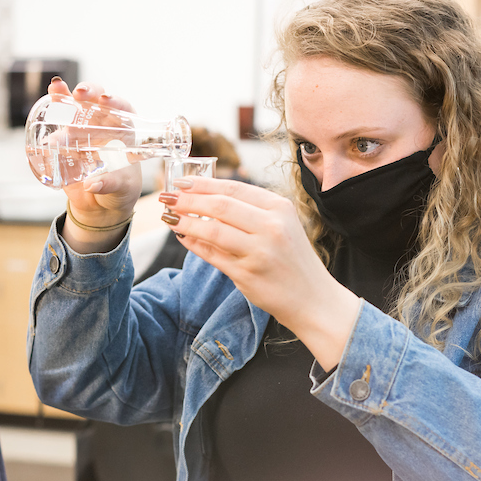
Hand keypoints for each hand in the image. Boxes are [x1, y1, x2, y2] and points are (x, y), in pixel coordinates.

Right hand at [47, 78, 141, 251]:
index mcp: (124, 134)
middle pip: (97, 101)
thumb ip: (110, 185)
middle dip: (88, 91)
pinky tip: (43, 112)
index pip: (123, 111)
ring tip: (56, 89)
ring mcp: (83, 133)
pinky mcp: (65, 143)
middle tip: (79, 94)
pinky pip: (56, 127)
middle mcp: (104, 128)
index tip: (106, 101)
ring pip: (74, 108)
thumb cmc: (120, 191)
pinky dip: (48, 117)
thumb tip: (93, 185)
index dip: (116, 102)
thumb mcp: (121, 189)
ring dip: (64, 96)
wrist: (100, 206)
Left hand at [160, 177, 360, 369]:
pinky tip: (183, 237)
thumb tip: (206, 197)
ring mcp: (259, 251)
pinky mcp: (248, 274)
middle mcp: (272, 226)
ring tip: (169, 217)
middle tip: (167, 197)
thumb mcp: (282, 226)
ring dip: (185, 222)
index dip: (203, 183)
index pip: (234, 188)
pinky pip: (212, 255)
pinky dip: (193, 244)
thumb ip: (251, 211)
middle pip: (220, 205)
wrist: (313, 299)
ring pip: (212, 230)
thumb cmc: (292, 260)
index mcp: (280, 208)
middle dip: (188, 199)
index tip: (181, 181)